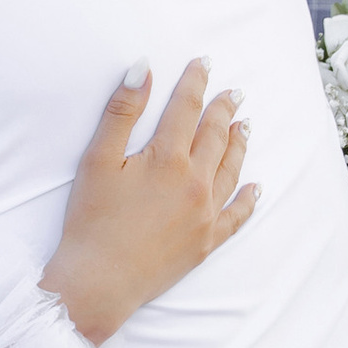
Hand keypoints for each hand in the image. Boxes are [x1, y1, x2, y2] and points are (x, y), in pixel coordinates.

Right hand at [40, 59, 256, 347]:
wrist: (98, 283)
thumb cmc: (91, 222)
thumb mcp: (97, 160)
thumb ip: (121, 111)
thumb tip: (142, 68)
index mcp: (167, 158)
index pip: (186, 109)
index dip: (194, 82)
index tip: (203, 63)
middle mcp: (195, 182)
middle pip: (215, 136)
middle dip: (223, 110)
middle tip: (234, 93)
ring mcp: (205, 214)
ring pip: (231, 170)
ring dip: (239, 144)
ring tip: (245, 126)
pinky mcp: (206, 242)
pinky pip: (237, 216)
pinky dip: (248, 200)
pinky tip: (256, 188)